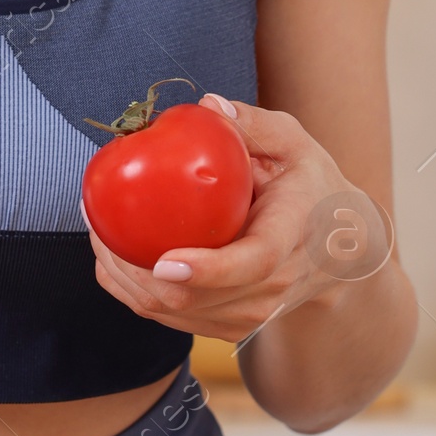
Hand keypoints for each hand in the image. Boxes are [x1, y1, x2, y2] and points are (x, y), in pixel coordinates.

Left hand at [83, 94, 378, 344]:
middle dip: (134, 267)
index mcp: (291, 239)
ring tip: (97, 232)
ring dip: (123, 278)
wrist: (338, 255)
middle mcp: (271, 289)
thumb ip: (255, 125)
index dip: (207, 270)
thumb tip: (209, 109)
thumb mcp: (295, 145)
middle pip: (194, 298)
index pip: (252, 264)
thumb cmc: (310, 189)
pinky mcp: (226, 327)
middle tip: (97, 222)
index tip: (165, 261)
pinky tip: (110, 256)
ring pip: (171, 314)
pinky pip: (166, 318)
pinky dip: (130, 289)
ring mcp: (248, 316)